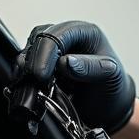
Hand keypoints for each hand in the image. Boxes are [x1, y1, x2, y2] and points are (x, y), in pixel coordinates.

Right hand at [15, 20, 135, 132]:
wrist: (107, 106)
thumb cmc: (112, 86)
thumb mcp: (111, 76)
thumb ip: (90, 67)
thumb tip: (65, 62)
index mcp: (84, 32)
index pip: (58, 34)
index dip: (46, 53)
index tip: (41, 75)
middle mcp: (66, 37)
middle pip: (39, 39)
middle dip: (34, 62)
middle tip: (34, 82)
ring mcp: (53, 50)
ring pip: (30, 51)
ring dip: (27, 69)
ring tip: (33, 87)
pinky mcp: (43, 65)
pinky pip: (27, 66)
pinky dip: (25, 78)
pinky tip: (29, 89)